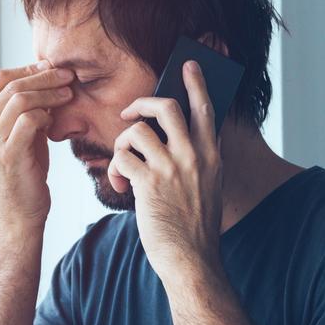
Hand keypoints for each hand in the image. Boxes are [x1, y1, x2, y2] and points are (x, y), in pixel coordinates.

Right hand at [0, 61, 74, 228]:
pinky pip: (29, 120)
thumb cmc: (21, 169)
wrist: (17, 212)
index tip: (52, 67)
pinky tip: (55, 120)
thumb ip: (22, 106)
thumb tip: (43, 72)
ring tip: (69, 93)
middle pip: (11, 85)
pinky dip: (46, 114)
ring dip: (49, 92)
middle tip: (68, 75)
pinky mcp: (7, 154)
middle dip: (44, 76)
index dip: (28, 68)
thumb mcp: (15, 131)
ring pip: (20, 99)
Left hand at [107, 60, 223, 280]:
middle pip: (166, 107)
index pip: (205, 109)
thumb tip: (183, 135)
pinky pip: (121, 158)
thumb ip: (199, 158)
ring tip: (122, 166)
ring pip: (136, 132)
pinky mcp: (148, 183)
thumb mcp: (208, 185)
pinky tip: (119, 185)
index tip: (187, 65)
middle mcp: (194, 155)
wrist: (191, 259)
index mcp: (211, 155)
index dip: (196, 83)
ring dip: (121, 145)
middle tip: (130, 114)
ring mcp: (171, 168)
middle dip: (142, 103)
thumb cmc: (193, 224)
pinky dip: (114, 170)